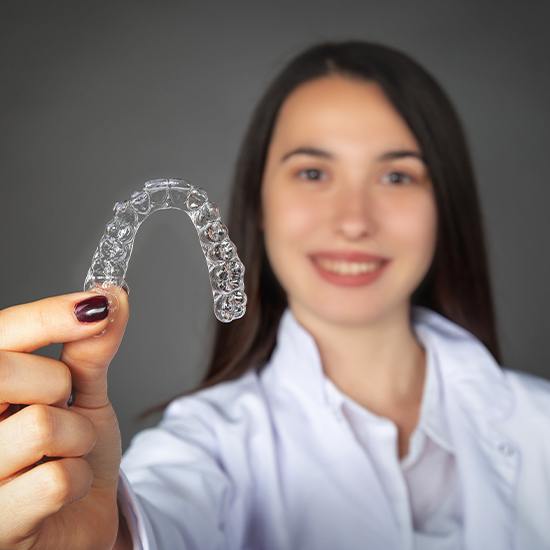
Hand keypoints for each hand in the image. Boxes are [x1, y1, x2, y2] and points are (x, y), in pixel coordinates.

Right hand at [0, 287, 129, 548]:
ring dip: (77, 438)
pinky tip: (61, 489)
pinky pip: (55, 481)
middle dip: (58, 384)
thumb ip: (90, 350)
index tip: (97, 306)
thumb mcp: (84, 394)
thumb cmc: (71, 452)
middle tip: (62, 406)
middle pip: (6, 373)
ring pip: (42, 426)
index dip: (49, 315)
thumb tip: (112, 297)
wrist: (79, 516)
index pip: (0, 333)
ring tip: (64, 452)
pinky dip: (78, 479)